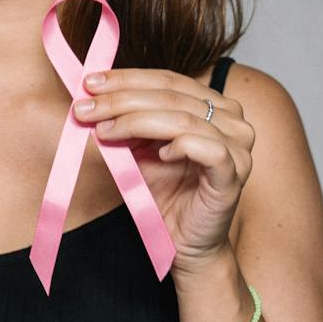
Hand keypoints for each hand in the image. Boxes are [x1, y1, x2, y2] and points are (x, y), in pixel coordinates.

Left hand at [73, 68, 254, 270]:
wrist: (183, 242)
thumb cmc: (165, 193)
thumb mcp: (139, 149)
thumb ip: (125, 121)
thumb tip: (90, 97)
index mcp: (213, 105)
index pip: (168, 80)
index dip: (127, 78)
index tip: (89, 82)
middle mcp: (232, 120)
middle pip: (172, 95)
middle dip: (121, 99)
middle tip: (85, 107)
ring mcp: (238, 147)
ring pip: (184, 118)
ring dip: (136, 121)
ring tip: (104, 131)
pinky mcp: (234, 174)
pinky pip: (208, 149)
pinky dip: (179, 146)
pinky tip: (157, 155)